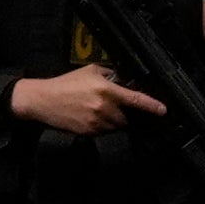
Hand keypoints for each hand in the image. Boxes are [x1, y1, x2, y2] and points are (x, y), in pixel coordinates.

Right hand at [10, 66, 166, 135]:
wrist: (41, 100)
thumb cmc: (65, 84)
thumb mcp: (90, 71)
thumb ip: (112, 75)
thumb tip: (127, 79)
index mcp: (106, 90)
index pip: (135, 99)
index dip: (152, 106)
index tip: (163, 110)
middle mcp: (103, 107)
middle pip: (127, 115)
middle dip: (125, 111)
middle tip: (111, 104)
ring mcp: (96, 122)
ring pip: (117, 125)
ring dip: (114, 119)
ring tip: (97, 109)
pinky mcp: (88, 132)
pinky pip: (104, 131)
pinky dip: (103, 126)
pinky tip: (90, 116)